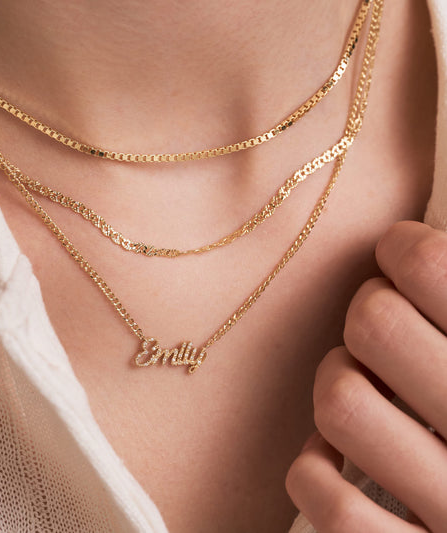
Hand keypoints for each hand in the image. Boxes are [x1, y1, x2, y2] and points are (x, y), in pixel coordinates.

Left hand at [286, 221, 446, 532]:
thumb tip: (410, 249)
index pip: (430, 266)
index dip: (402, 246)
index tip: (399, 252)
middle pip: (374, 322)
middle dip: (367, 308)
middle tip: (382, 318)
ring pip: (340, 400)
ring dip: (337, 380)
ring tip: (363, 384)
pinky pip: (323, 495)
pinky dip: (313, 467)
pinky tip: (334, 456)